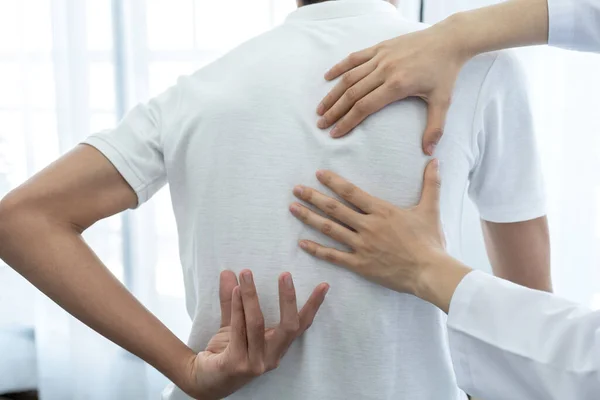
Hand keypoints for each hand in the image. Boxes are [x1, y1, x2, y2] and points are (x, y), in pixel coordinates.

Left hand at [184, 270, 328, 399]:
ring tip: (246, 274)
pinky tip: (234, 291)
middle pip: (288, 327)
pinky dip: (237, 308)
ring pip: (257, 324)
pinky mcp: (237, 365)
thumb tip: (228, 272)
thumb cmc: (224, 352)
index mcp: (277, 347)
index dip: (313, 306)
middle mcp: (271, 357)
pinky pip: (239, 330)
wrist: (202, 379)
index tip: (323, 285)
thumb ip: (233, 300)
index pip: (300, 325)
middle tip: (285, 274)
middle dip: (288, 299)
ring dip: (251, 295)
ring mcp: (256, 363)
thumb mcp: (232, 324)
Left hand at [288, 160, 444, 295]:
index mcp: (382, 211)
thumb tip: (435, 159)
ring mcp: (362, 246)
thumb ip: (431, 183)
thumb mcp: (431, 209)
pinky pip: (334, 256)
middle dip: (313, 197)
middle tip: (296, 189)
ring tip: (293, 208)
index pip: (351, 192)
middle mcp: (368, 226)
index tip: (318, 174)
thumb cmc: (430, 241)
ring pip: (330, 229)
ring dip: (309, 218)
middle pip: (334, 208)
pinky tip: (302, 243)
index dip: (333, 182)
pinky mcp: (360, 265)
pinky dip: (317, 250)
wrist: (430, 272)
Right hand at [316, 22, 468, 153]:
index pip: (365, 107)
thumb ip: (435, 128)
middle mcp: (385, 70)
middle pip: (352, 94)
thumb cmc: (445, 72)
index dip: (347, 121)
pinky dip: (339, 67)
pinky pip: (355, 58)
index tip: (335, 133)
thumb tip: (428, 152)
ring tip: (321, 108)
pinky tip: (328, 77)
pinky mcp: (380, 47)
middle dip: (334, 111)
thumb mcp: (443, 101)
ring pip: (349, 77)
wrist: (449, 40)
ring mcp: (381, 57)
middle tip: (321, 124)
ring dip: (333, 93)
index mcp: (397, 85)